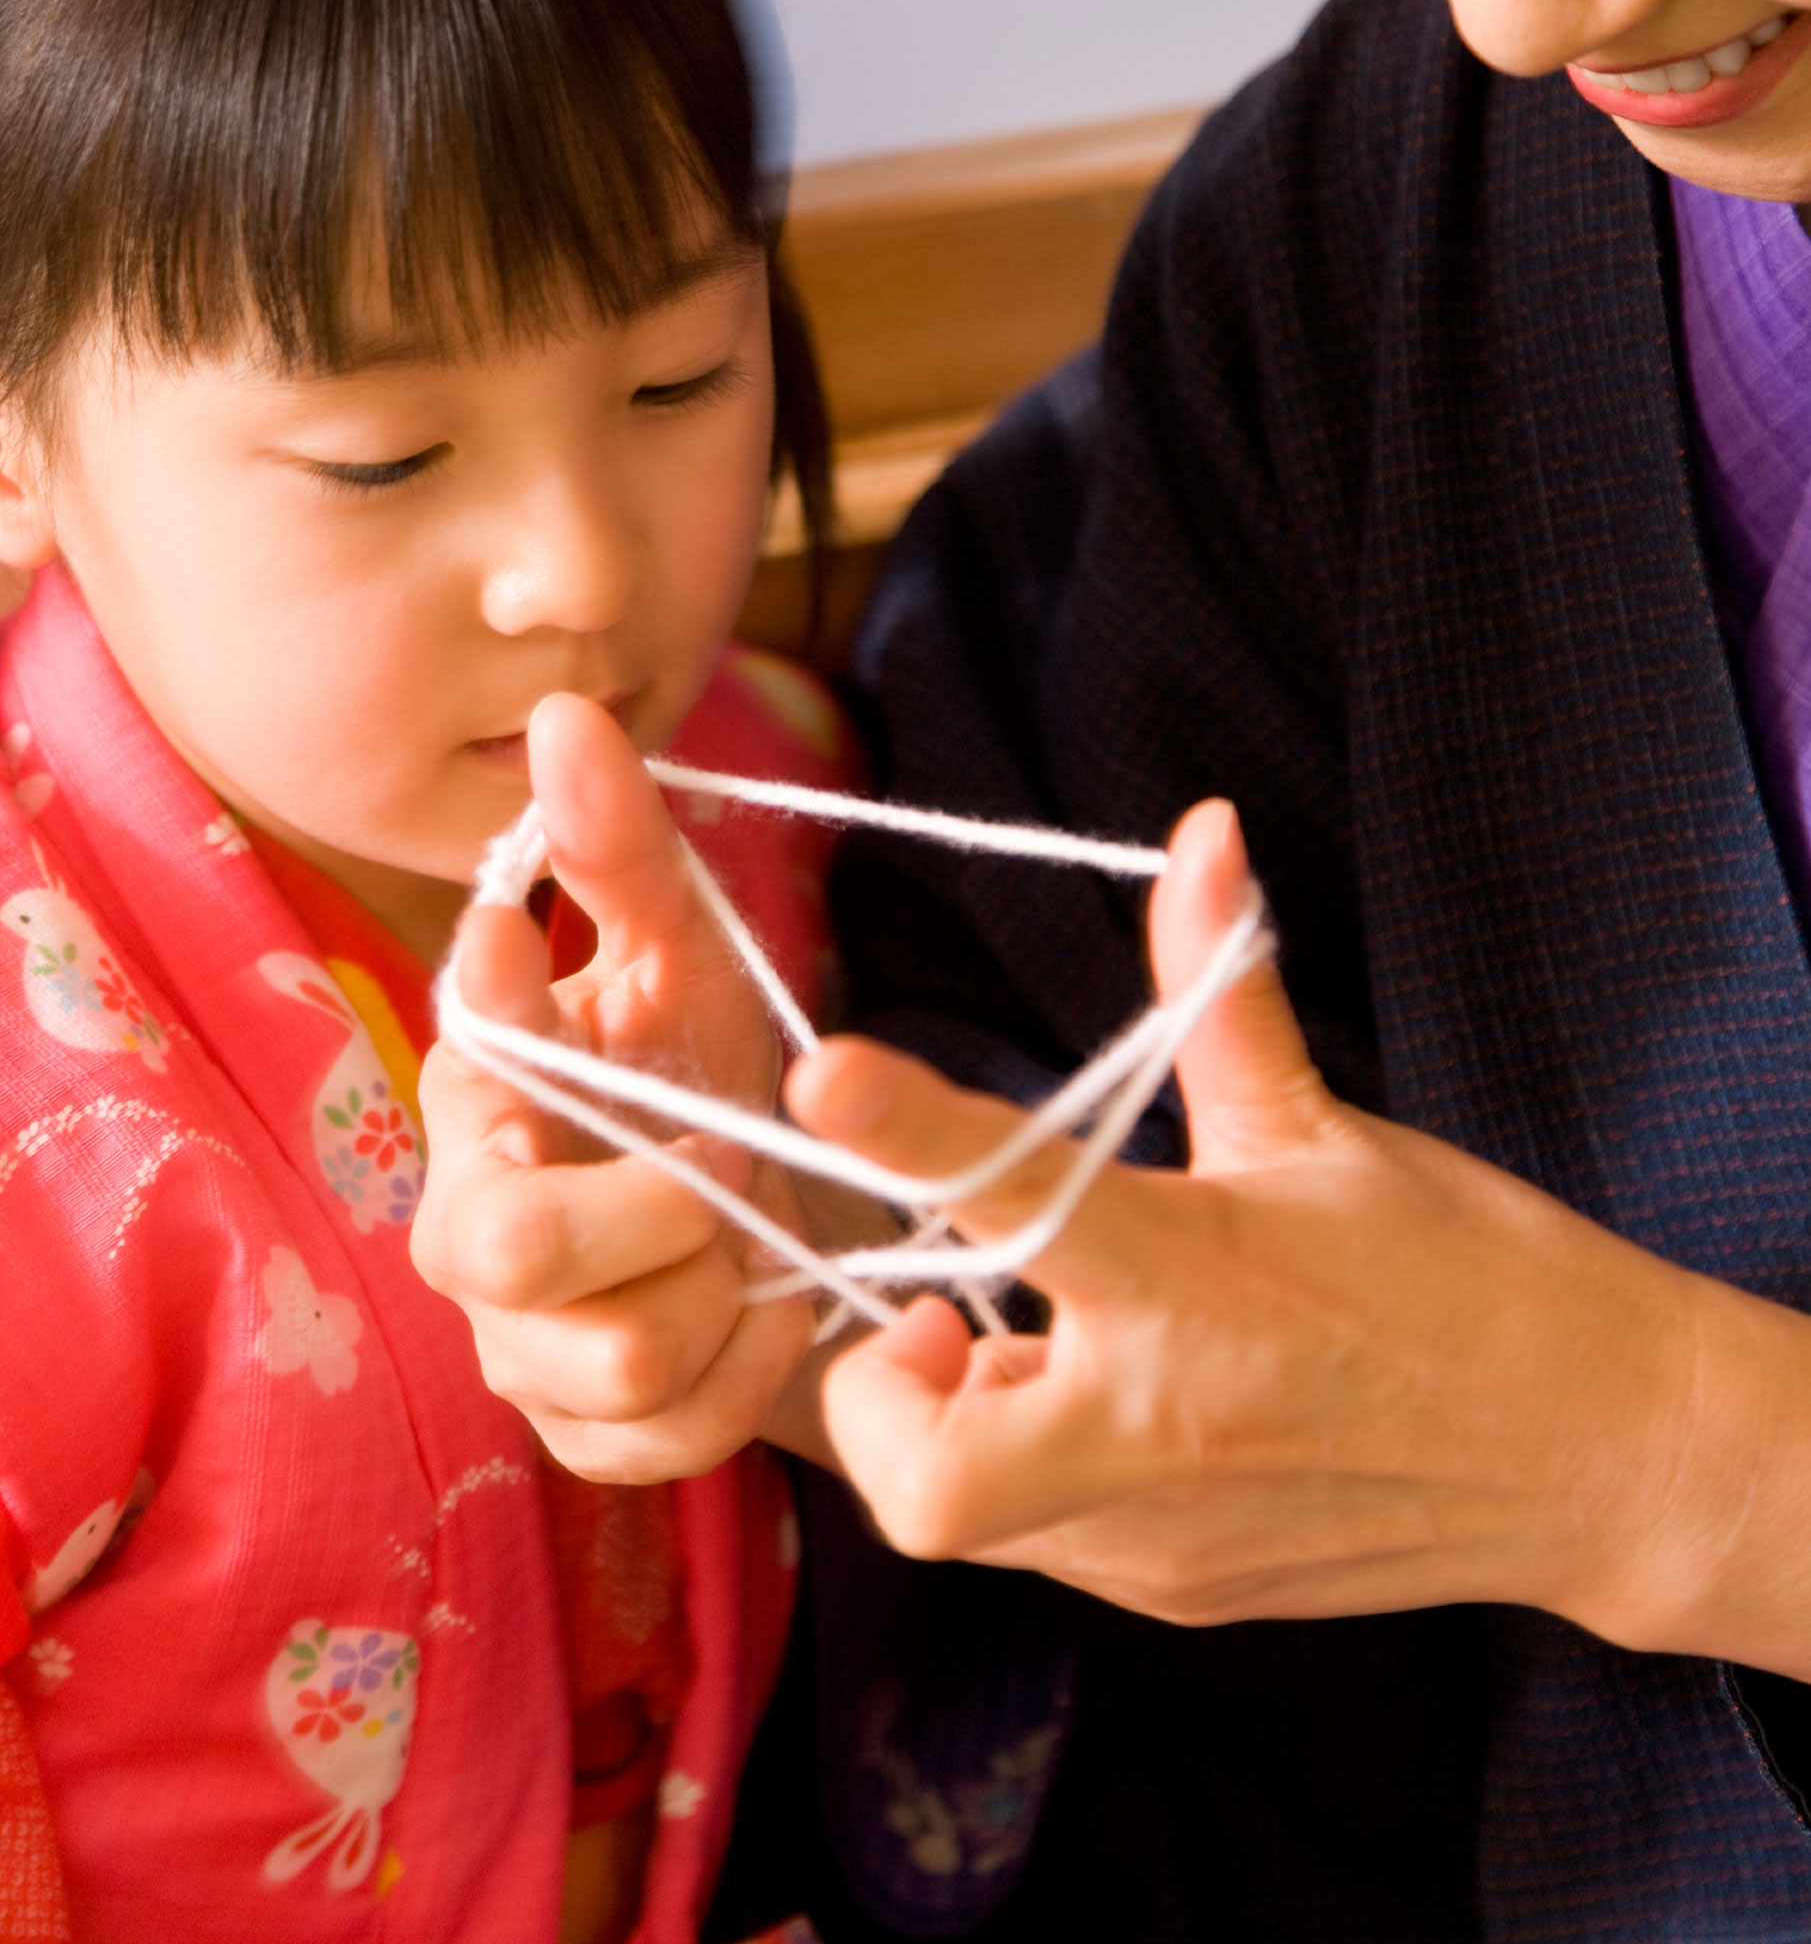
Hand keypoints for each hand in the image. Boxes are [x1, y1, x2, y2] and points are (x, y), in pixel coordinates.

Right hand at [411, 692, 816, 1482]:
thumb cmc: (698, 1056)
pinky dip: (749, 1375)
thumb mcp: (680, 945)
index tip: (652, 1050)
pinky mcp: (580, 1433)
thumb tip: (565, 711)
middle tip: (729, 1160)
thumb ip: (620, 846)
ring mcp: (517, 1345)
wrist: (768, 1193)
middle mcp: (467, 1228)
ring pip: (616, 1364)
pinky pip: (670, 1443)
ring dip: (722, 1293)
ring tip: (746, 1235)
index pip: (473, 1090)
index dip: (566, 1080)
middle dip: (665, 1211)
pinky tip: (766, 1310)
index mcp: (479, 1098)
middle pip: (516, 1259)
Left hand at [789, 802, 1810, 1670]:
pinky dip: (1032, 1466)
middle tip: (936, 1313)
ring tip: (1044, 1339)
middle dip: (876, 1403)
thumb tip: (1198, 832)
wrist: (1599, 1455)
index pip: (1014, 1197)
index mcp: (1192, 1281)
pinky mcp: (1178, 1595)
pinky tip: (1108, 1399)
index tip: (825, 1077)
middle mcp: (1158, 1434)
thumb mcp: (1325, 1129)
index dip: (904, 1134)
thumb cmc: (1464, 1275)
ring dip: (962, 1424)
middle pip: (925, 1483)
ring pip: (974, 1516)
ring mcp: (1163, 1542)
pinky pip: (1045, 1542)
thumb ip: (1220, 994)